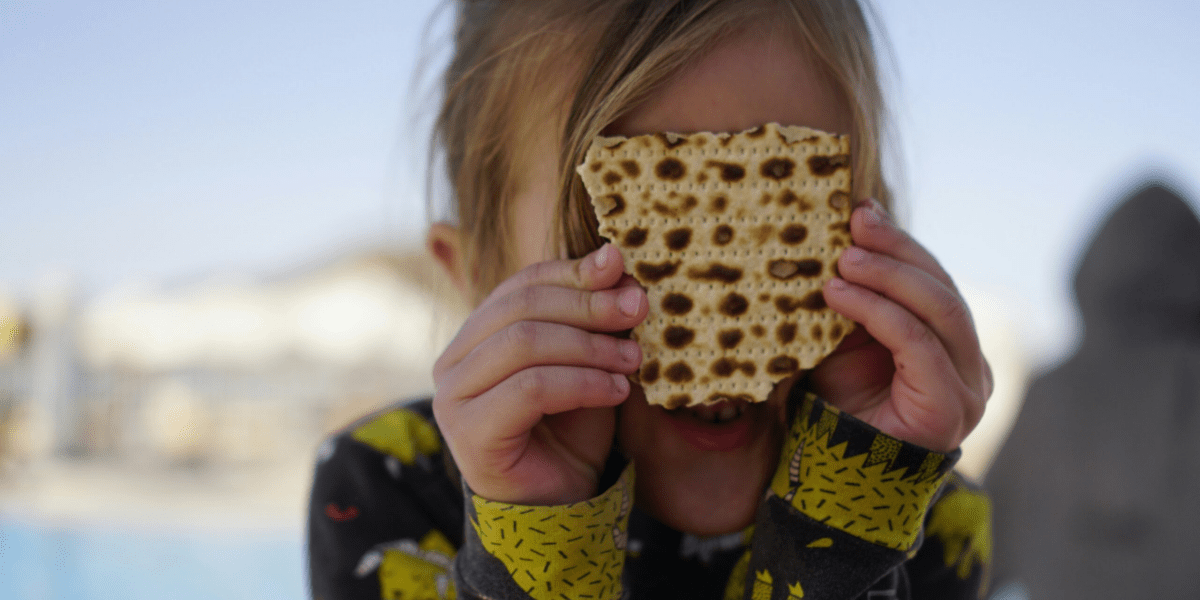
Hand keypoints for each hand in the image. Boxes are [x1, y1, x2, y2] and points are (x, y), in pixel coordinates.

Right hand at [432, 244, 646, 504]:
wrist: (559, 507)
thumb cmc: (571, 431)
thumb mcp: (589, 363)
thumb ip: (594, 317)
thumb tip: (613, 257)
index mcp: (477, 335)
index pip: (522, 284)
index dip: (573, 272)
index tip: (623, 269)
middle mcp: (454, 360)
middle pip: (522, 308)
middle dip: (587, 304)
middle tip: (638, 309)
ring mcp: (454, 396)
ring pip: (525, 343)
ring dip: (589, 346)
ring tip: (633, 359)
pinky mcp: (468, 431)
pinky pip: (531, 388)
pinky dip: (582, 383)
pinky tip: (617, 390)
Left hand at [810, 199, 991, 451]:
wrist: (834, 474)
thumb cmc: (839, 407)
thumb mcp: (845, 340)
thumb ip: (857, 299)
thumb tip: (843, 237)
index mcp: (953, 347)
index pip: (936, 281)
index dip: (901, 243)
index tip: (861, 212)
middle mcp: (971, 366)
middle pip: (942, 289)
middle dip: (896, 250)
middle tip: (854, 224)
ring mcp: (968, 388)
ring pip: (938, 310)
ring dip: (886, 277)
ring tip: (841, 261)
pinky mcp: (950, 407)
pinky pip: (919, 344)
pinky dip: (878, 313)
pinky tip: (839, 296)